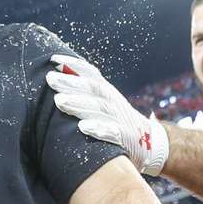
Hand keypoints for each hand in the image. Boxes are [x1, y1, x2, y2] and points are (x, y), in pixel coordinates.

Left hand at [45, 55, 168, 175]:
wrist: (152, 144)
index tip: (53, 59)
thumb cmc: (118, 122)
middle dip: (71, 83)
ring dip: (79, 103)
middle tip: (50, 79)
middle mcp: (113, 101)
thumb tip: (57, 81)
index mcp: (107, 92)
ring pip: (99, 108)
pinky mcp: (126, 138)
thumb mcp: (104, 105)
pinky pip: (113, 131)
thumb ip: (84, 95)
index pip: (90, 73)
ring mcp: (121, 118)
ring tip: (59, 101)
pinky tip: (83, 127)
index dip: (73, 64)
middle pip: (92, 89)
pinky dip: (99, 128)